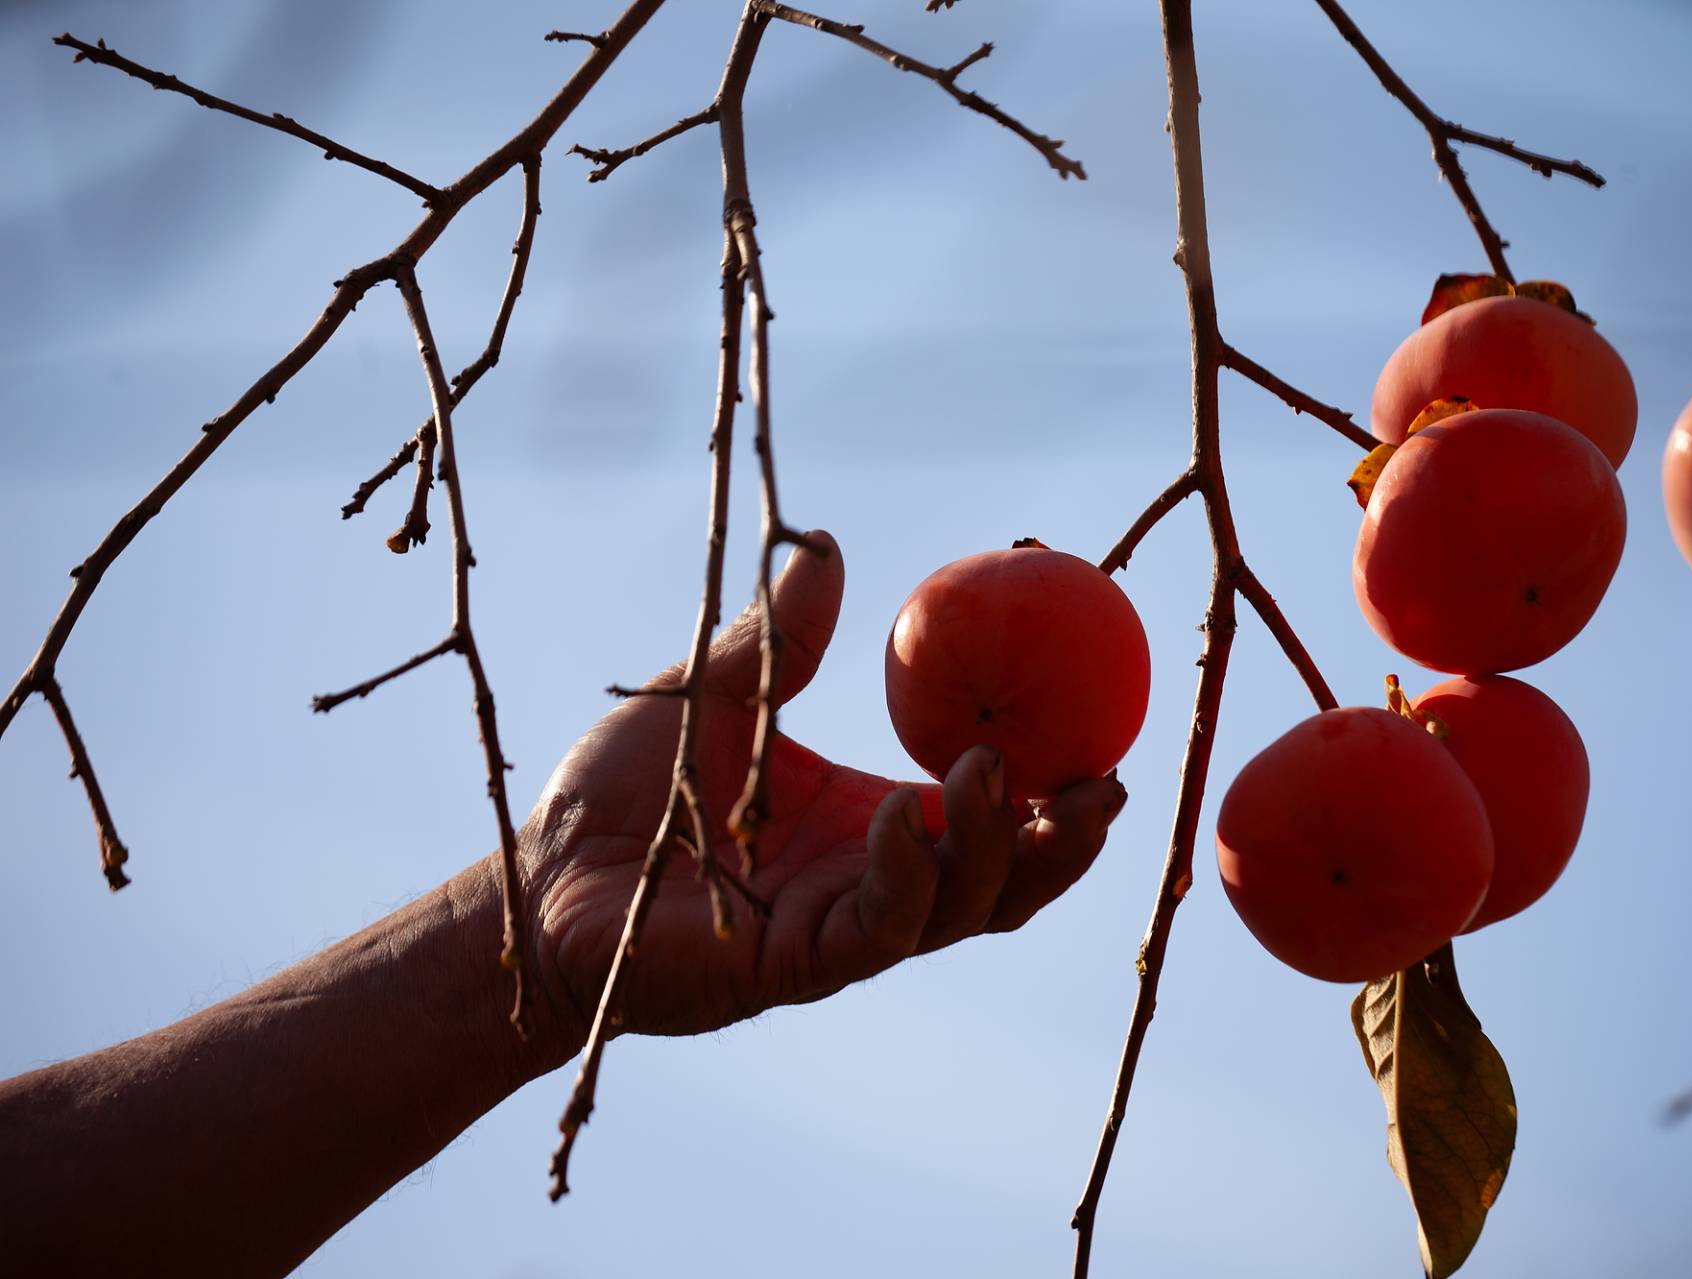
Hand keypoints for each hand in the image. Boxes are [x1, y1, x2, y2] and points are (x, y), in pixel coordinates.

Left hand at [520, 531, 1128, 1039]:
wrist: (538, 876)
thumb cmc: (620, 792)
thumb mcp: (716, 692)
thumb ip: (779, 636)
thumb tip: (826, 540)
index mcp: (873, 822)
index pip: (990, 816)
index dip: (1054, 785)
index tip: (1102, 725)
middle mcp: (874, 880)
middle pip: (1007, 877)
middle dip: (1067, 839)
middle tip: (1103, 779)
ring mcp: (842, 928)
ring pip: (964, 907)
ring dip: (999, 847)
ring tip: (997, 774)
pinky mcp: (799, 962)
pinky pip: (882, 924)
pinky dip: (908, 869)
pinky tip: (901, 809)